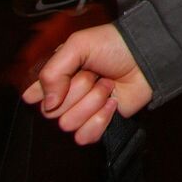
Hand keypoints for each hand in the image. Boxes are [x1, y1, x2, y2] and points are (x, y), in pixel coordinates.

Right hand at [22, 22, 153, 145]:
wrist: (148, 55)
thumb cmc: (114, 45)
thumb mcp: (77, 45)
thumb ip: (52, 72)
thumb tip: (48, 104)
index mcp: (56, 76)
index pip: (33, 97)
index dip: (44, 91)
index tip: (66, 75)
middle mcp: (66, 96)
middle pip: (51, 112)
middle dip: (78, 90)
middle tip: (95, 74)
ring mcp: (83, 111)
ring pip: (68, 124)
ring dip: (92, 102)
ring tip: (108, 85)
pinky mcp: (100, 123)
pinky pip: (85, 136)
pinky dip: (101, 119)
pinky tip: (112, 102)